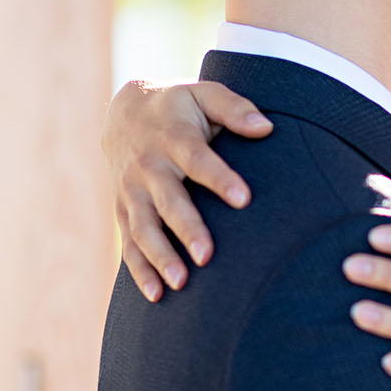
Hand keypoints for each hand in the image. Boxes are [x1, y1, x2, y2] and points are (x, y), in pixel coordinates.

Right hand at [102, 80, 270, 299]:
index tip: (244, 199)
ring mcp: (132, 192)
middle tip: (207, 256)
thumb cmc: (179, 107)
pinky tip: (157, 296)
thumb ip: (234, 108)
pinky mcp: (124, 211)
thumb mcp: (204, 94)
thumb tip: (266, 127)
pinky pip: (129, 244)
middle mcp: (149, 167)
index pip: (197, 159)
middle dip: (186, 229)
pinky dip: (139, 270)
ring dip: (160, 256)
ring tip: (181, 283)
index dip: (219, 178)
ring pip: (143, 228)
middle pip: (168, 201)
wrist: (124, 114)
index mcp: (172, 137)